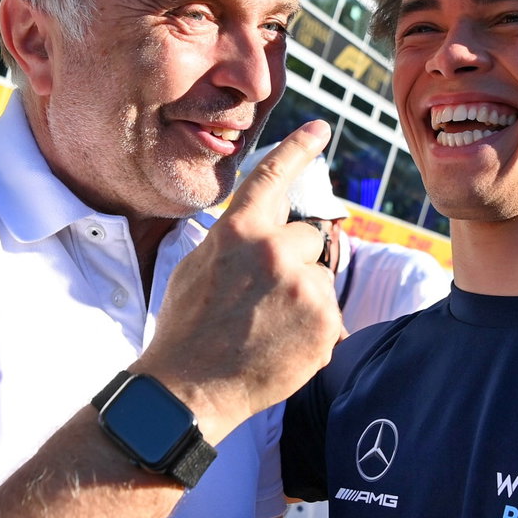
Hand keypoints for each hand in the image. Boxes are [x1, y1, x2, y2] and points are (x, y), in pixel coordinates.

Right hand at [138, 122, 342, 439]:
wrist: (189, 388)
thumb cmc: (188, 327)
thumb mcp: (199, 264)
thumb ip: (238, 238)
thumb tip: (268, 229)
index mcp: (239, 229)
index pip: (275, 176)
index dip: (300, 148)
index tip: (322, 129)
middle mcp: (275, 250)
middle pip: (311, 235)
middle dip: (295, 257)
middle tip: (264, 294)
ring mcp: (304, 287)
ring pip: (320, 275)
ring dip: (303, 294)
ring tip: (266, 326)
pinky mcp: (325, 322)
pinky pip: (329, 312)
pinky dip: (312, 327)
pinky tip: (279, 344)